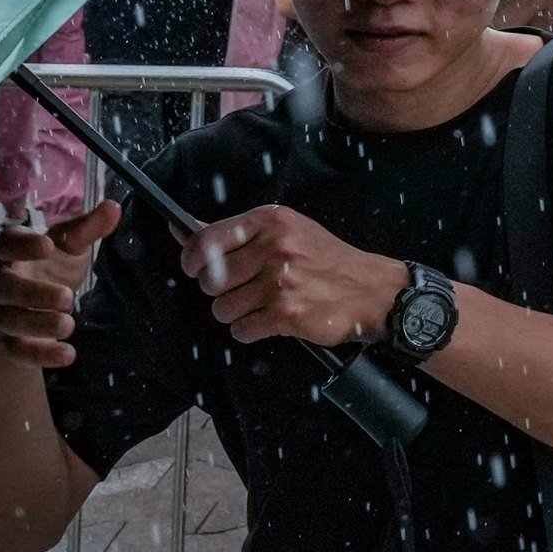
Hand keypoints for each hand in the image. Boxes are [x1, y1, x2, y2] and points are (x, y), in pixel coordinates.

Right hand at [0, 199, 118, 369]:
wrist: (29, 311)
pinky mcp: (7, 341)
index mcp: (11, 252)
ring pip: (10, 320)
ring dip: (39, 325)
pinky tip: (67, 355)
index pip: (6, 243)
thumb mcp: (69, 248)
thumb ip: (87, 229)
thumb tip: (113, 206)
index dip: (23, 244)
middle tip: (67, 297)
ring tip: (69, 325)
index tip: (47, 246)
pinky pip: (16, 350)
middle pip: (5, 288)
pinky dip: (40, 354)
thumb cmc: (49, 270)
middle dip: (34, 294)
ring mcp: (0, 313)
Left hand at [184, 206, 402, 350]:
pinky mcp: (286, 314)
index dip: (191, 258)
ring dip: (235, 313)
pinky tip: (270, 319)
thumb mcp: (286, 231)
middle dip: (219, 290)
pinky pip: (242, 330)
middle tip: (241, 288)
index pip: (206, 240)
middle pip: (210, 280)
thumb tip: (181, 231)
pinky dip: (251, 330)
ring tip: (260, 305)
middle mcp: (275, 248)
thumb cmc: (327, 260)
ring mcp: (280, 282)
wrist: (371, 290)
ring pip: (221, 308)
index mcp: (272, 221)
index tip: (194, 267)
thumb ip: (234, 234)